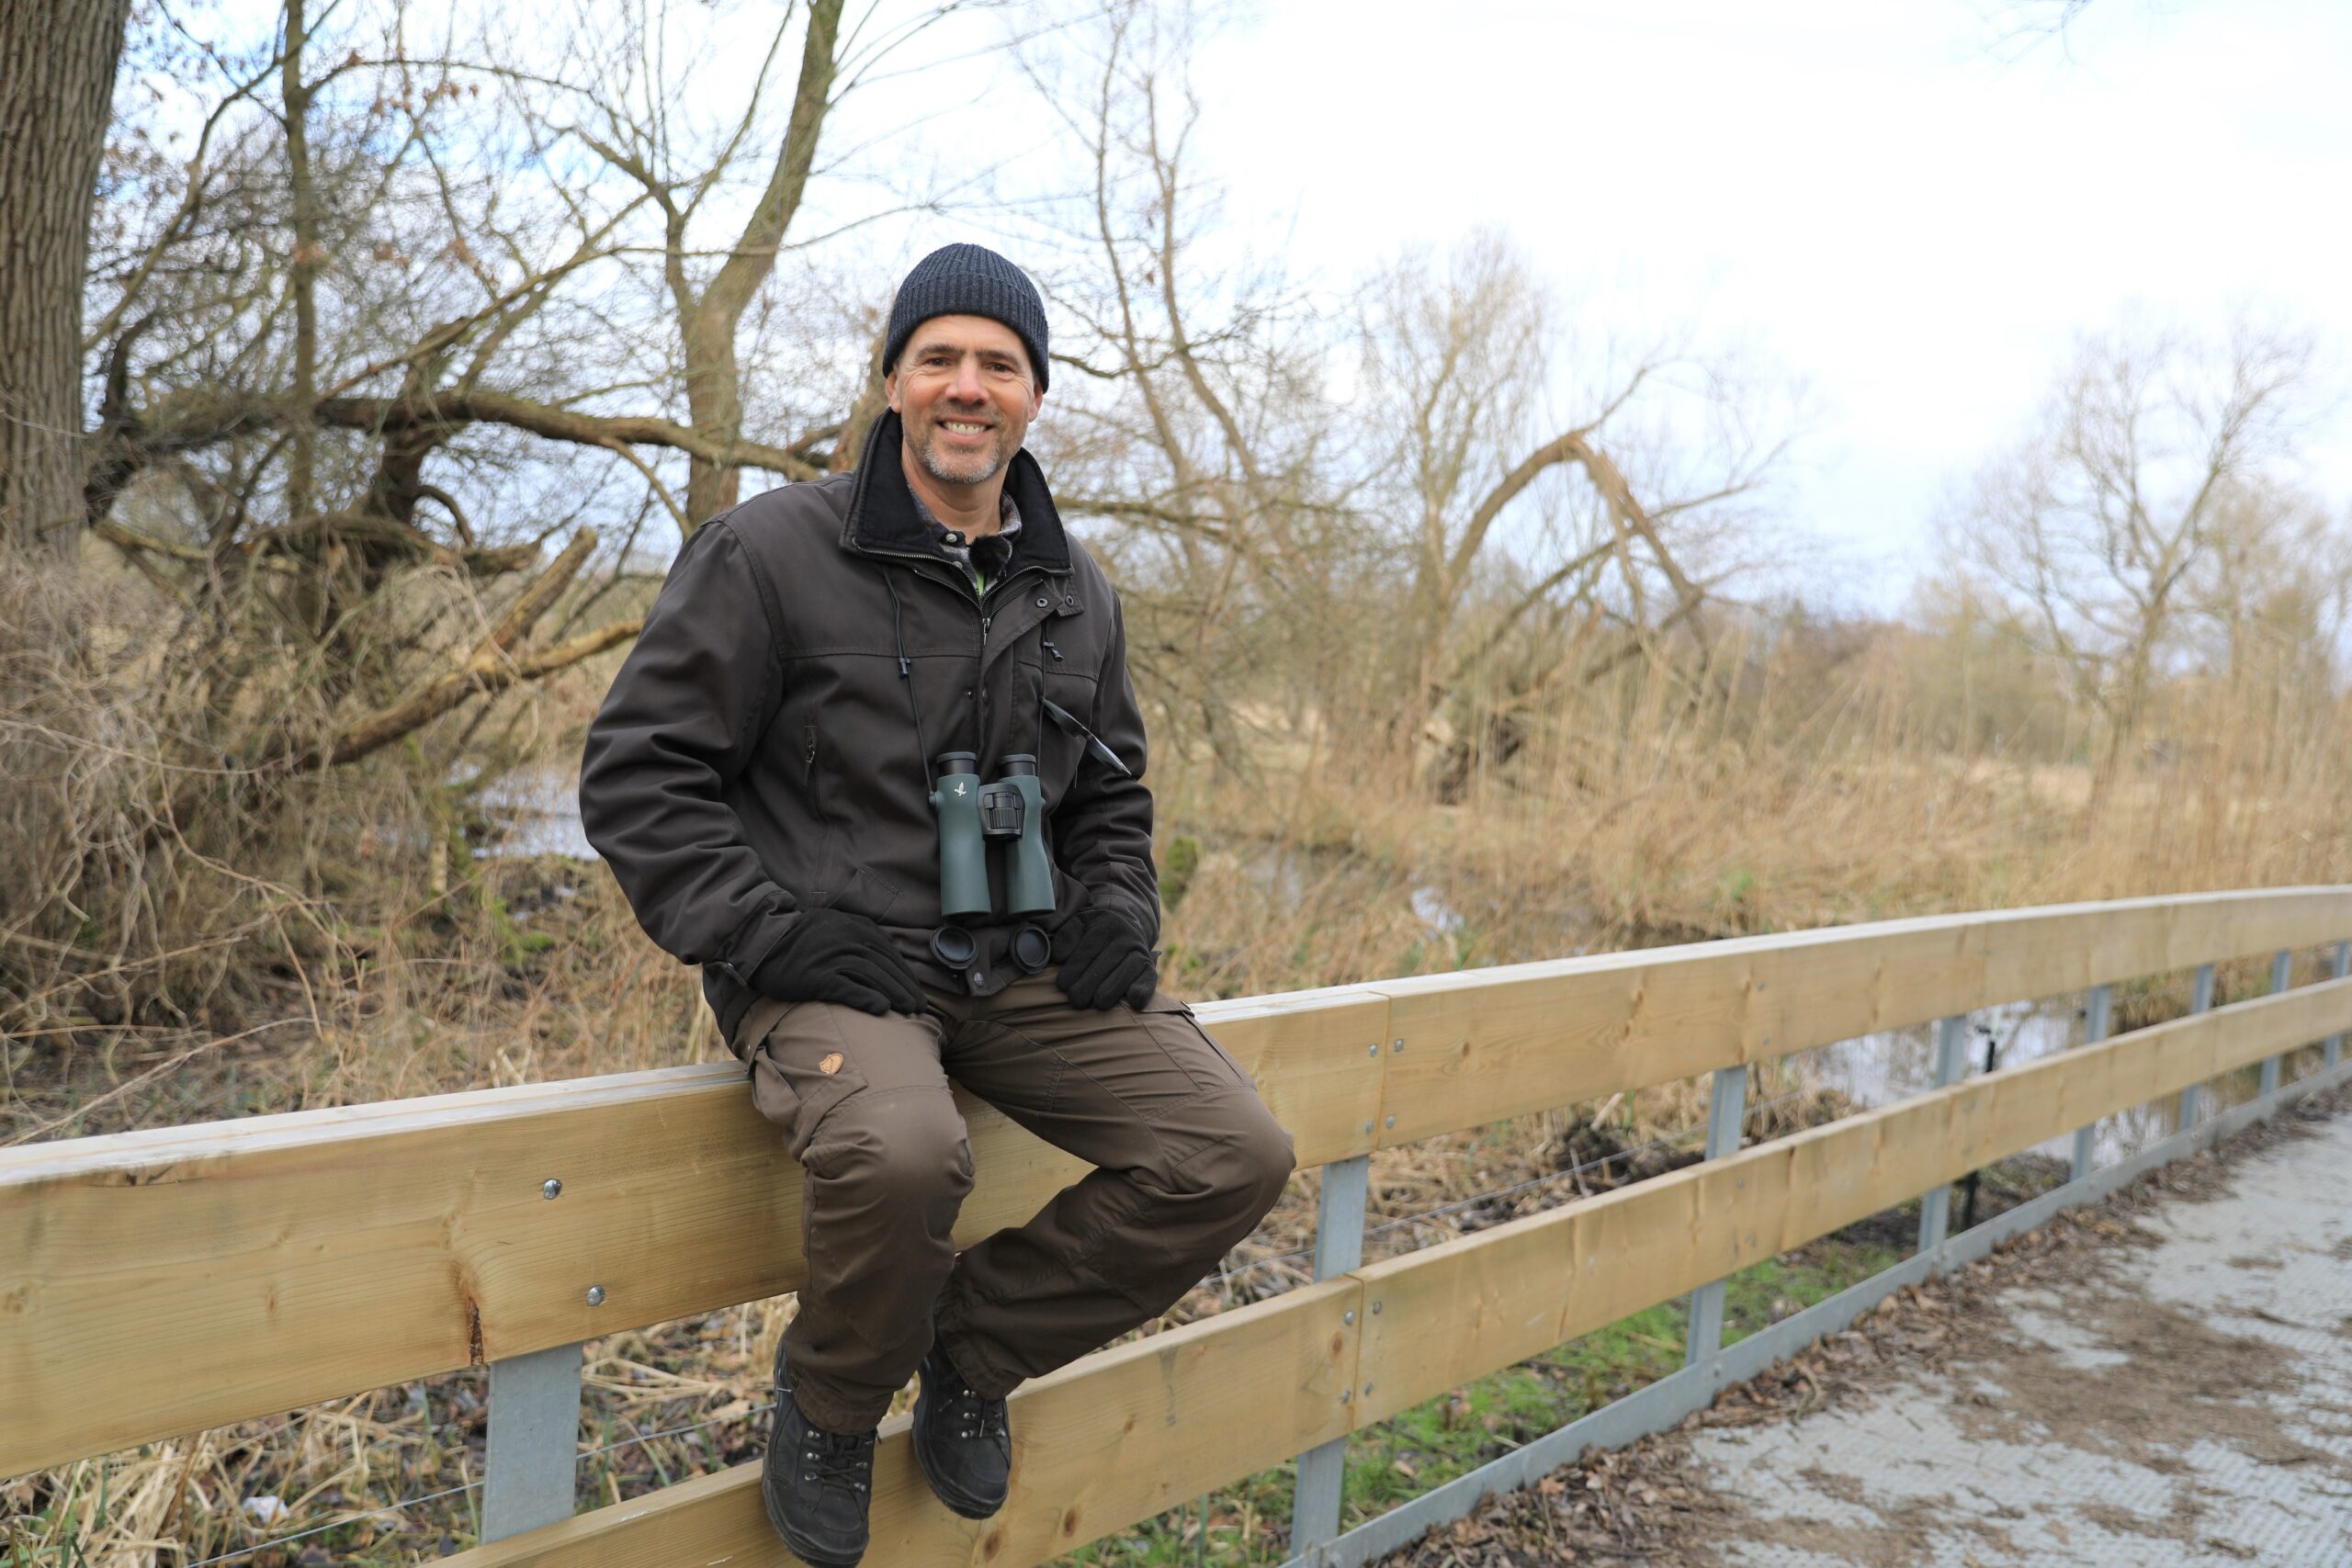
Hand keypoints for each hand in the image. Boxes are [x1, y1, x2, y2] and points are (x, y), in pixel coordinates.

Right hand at [748, 907, 924, 1015]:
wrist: (763, 942)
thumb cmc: (800, 940)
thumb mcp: (833, 925)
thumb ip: (858, 935)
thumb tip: (883, 955)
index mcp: (853, 926)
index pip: (887, 952)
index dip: (904, 973)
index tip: (915, 990)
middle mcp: (846, 938)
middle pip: (884, 965)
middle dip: (905, 986)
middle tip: (919, 1005)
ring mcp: (832, 956)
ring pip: (872, 976)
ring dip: (894, 993)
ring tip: (908, 1010)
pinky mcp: (817, 976)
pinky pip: (847, 988)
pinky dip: (866, 997)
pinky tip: (881, 1008)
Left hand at [1051, 908, 1157, 1010]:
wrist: (1127, 929)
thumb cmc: (1095, 933)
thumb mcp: (1079, 926)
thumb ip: (1066, 938)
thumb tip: (1060, 958)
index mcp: (1106, 925)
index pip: (1087, 951)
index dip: (1072, 971)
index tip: (1062, 985)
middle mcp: (1126, 938)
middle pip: (1103, 968)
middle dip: (1085, 988)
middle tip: (1075, 999)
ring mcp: (1141, 954)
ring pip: (1123, 977)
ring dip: (1106, 995)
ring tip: (1095, 1003)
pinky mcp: (1150, 970)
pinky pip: (1148, 982)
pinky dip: (1140, 992)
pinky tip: (1129, 1000)